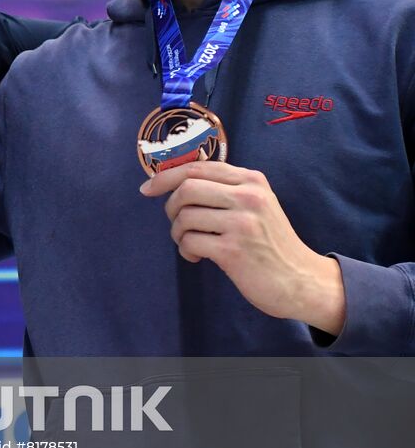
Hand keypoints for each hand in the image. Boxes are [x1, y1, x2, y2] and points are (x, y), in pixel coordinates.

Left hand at [141, 161, 345, 334]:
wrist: (302, 280)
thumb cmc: (270, 242)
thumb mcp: (257, 204)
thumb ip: (225, 188)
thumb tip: (175, 181)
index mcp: (252, 180)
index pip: (197, 167)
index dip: (165, 176)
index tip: (147, 189)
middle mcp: (249, 197)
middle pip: (186, 188)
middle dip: (171, 207)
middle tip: (179, 224)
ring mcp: (242, 224)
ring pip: (184, 217)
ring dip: (178, 233)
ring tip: (191, 243)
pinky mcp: (233, 251)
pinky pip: (189, 242)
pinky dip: (186, 251)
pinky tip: (198, 257)